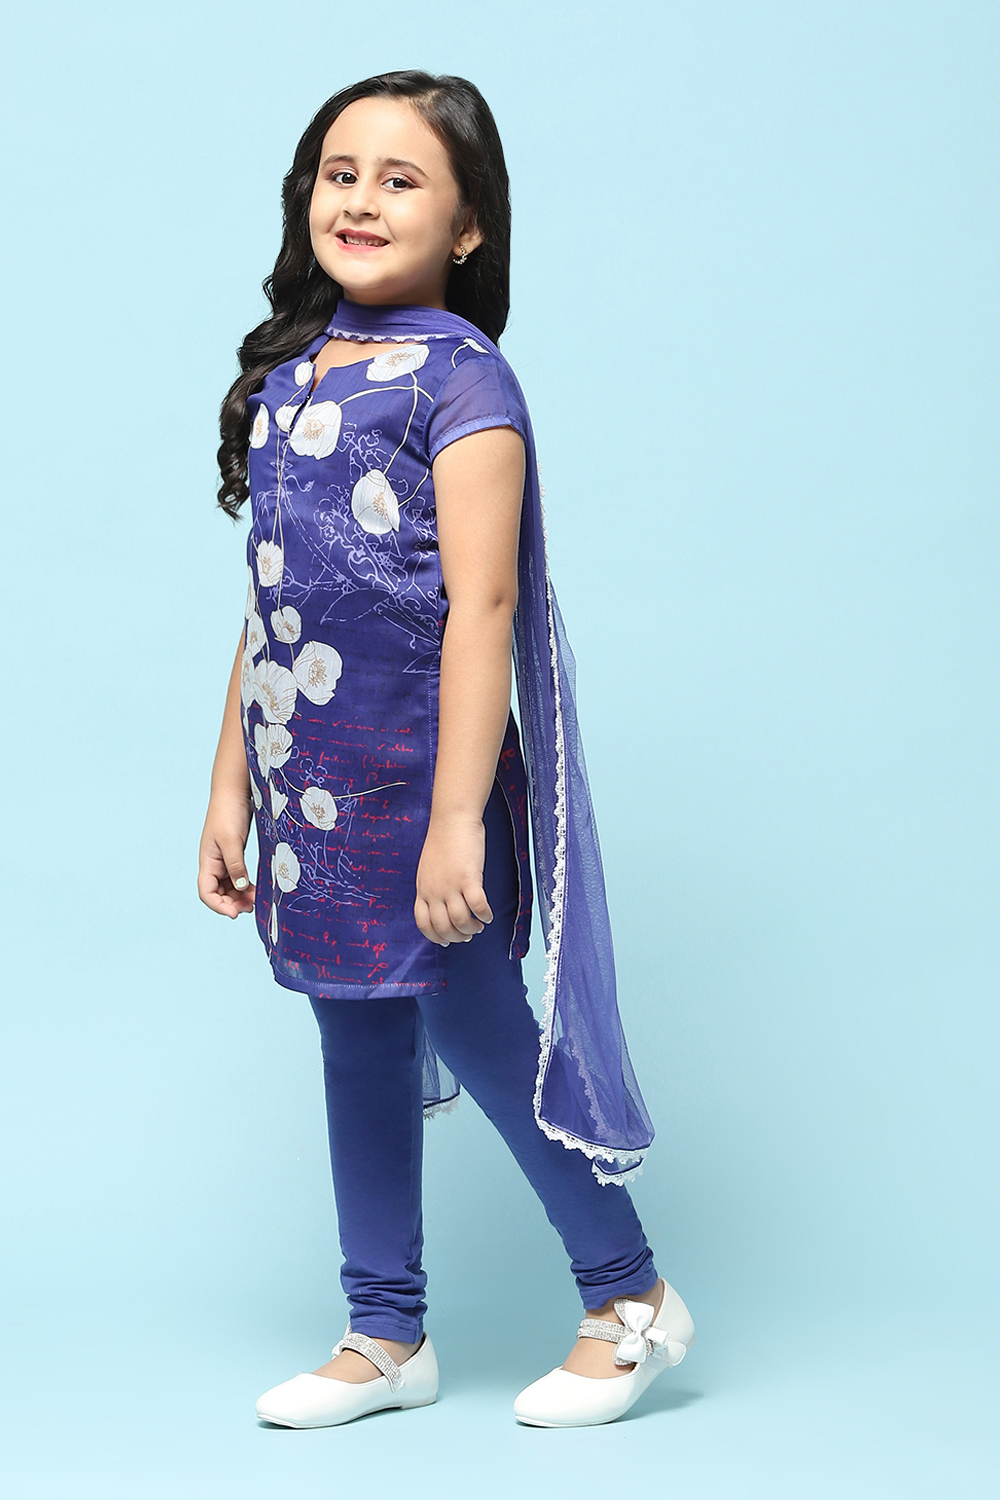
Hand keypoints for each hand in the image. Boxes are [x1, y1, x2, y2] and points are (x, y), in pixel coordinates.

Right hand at [198, 789, 255, 918]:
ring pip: (229, 886)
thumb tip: (240, 888)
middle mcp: (213, 862)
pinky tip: (256, 889)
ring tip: (256, 901)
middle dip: (232, 903)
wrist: (234, 790)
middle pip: (217, 893)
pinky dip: (245, 885)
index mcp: (207, 860)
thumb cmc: (229, 812)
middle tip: (251, 908)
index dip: (218, 906)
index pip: (206, 892)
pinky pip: (237, 876)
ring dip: (240, 896)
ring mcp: (224, 858)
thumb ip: (235, 865)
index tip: (236, 914)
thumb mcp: (232, 840)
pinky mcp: (235, 853)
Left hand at [414, 811, 493, 944]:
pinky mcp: (469, 878)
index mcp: (423, 889)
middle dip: (458, 937)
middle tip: (469, 934)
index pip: (424, 924)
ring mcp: (451, 886)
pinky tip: (488, 914)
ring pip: (462, 921)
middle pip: (444, 927)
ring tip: (480, 925)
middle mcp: (434, 891)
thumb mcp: (428, 868)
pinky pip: (478, 906)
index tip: (447, 940)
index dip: (436, 937)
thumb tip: (441, 904)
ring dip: (473, 928)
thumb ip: (432, 887)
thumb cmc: (443, 840)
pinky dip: (485, 915)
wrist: (452, 819)